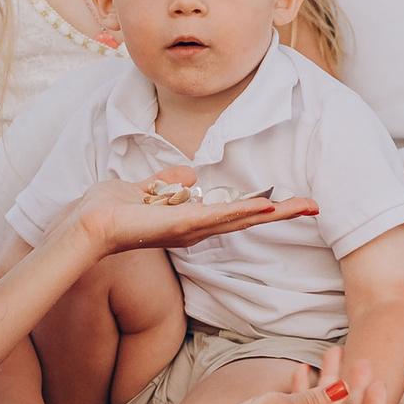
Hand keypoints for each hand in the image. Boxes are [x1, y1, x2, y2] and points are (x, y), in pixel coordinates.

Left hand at [71, 181, 318, 258]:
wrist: (88, 221)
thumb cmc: (111, 207)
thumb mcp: (145, 189)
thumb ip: (168, 183)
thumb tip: (190, 175)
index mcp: (191, 218)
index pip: (234, 211)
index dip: (262, 207)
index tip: (290, 201)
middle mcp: (196, 228)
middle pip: (247, 218)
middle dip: (281, 213)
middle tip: (314, 205)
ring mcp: (191, 228)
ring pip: (240, 218)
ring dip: (272, 212)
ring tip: (303, 205)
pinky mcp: (181, 225)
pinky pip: (217, 216)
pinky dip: (242, 212)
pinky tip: (265, 207)